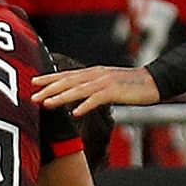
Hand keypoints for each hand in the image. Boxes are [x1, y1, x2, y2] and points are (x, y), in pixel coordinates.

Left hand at [32, 65, 161, 115]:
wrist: (153, 82)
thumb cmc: (129, 86)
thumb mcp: (106, 85)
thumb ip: (90, 88)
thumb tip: (74, 98)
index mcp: (92, 73)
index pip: (66, 74)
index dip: (49, 78)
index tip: (32, 83)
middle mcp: (95, 75)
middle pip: (67, 81)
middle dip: (48, 89)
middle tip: (32, 97)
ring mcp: (105, 82)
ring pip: (78, 90)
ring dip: (61, 97)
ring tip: (46, 104)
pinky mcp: (115, 91)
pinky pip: (97, 99)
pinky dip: (85, 105)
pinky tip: (75, 113)